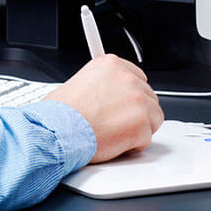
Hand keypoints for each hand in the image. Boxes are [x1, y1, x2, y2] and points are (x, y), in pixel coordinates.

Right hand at [46, 54, 162, 163]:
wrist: (57, 131)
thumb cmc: (59, 114)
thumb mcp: (77, 83)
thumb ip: (101, 86)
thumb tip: (108, 95)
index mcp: (111, 64)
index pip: (137, 77)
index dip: (130, 96)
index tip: (122, 105)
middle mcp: (127, 77)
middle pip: (148, 97)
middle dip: (136, 113)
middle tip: (115, 124)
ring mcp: (137, 99)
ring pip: (153, 117)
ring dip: (138, 128)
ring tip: (113, 133)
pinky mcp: (142, 123)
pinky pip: (147, 138)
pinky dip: (133, 146)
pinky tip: (113, 143)